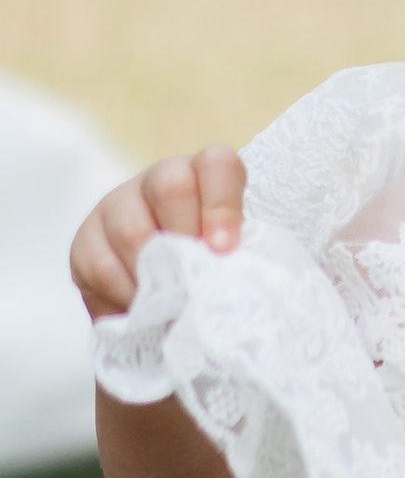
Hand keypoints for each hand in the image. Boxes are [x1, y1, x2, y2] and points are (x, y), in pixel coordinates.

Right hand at [70, 146, 245, 319]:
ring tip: (174, 306)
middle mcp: (157, 180)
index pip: (217, 165)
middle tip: (196, 282)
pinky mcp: (86, 242)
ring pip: (131, 230)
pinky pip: (100, 266)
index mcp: (206, 176)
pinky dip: (126, 296)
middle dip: (186, 242)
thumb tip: (246, 285)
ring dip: (156, 276)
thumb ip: (246, 260)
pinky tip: (144, 312)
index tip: (225, 250)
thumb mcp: (242, 260)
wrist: (169, 297)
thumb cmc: (218, 274)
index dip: (222, 204)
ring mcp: (116, 207)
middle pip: (169, 189)